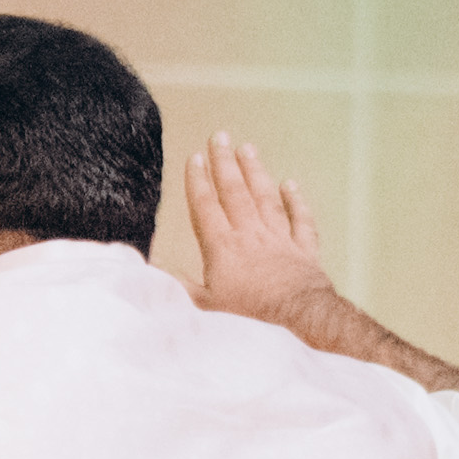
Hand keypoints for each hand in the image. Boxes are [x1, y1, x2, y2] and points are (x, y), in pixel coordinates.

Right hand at [180, 135, 333, 334]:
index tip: (195, 158)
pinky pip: (301, 220)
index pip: (206, 206)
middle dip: (225, 163)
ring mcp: (280, 241)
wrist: (298, 321)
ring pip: (266, 198)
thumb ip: (179, 286)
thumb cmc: (249, 320)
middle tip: (220, 137)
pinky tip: (290, 185)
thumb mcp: (204, 308)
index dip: (199, 181)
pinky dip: (296, 201)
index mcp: (222, 248)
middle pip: (235, 192)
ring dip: (256, 172)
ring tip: (248, 149)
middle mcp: (250, 236)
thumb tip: (153, 269)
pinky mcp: (304, 252)